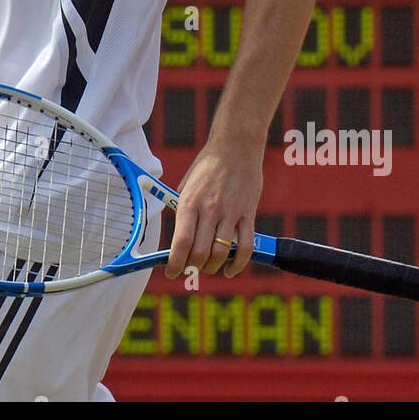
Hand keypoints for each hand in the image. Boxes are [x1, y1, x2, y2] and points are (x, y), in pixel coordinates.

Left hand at [165, 133, 263, 279]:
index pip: (181, 242)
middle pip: (200, 253)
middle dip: (192, 268)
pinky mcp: (248, 214)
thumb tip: (179, 238)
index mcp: (189, 202)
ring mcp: (230, 212)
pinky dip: (237, 264)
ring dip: (212, 268)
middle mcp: (209, 210)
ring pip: (220, 253)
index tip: (171, 273)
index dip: (175, 263)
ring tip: (208, 268)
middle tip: (190, 269)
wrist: (235, 146)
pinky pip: (245, 247)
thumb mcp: (186, 185)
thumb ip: (183, 210)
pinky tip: (229, 270)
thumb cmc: (207, 166)